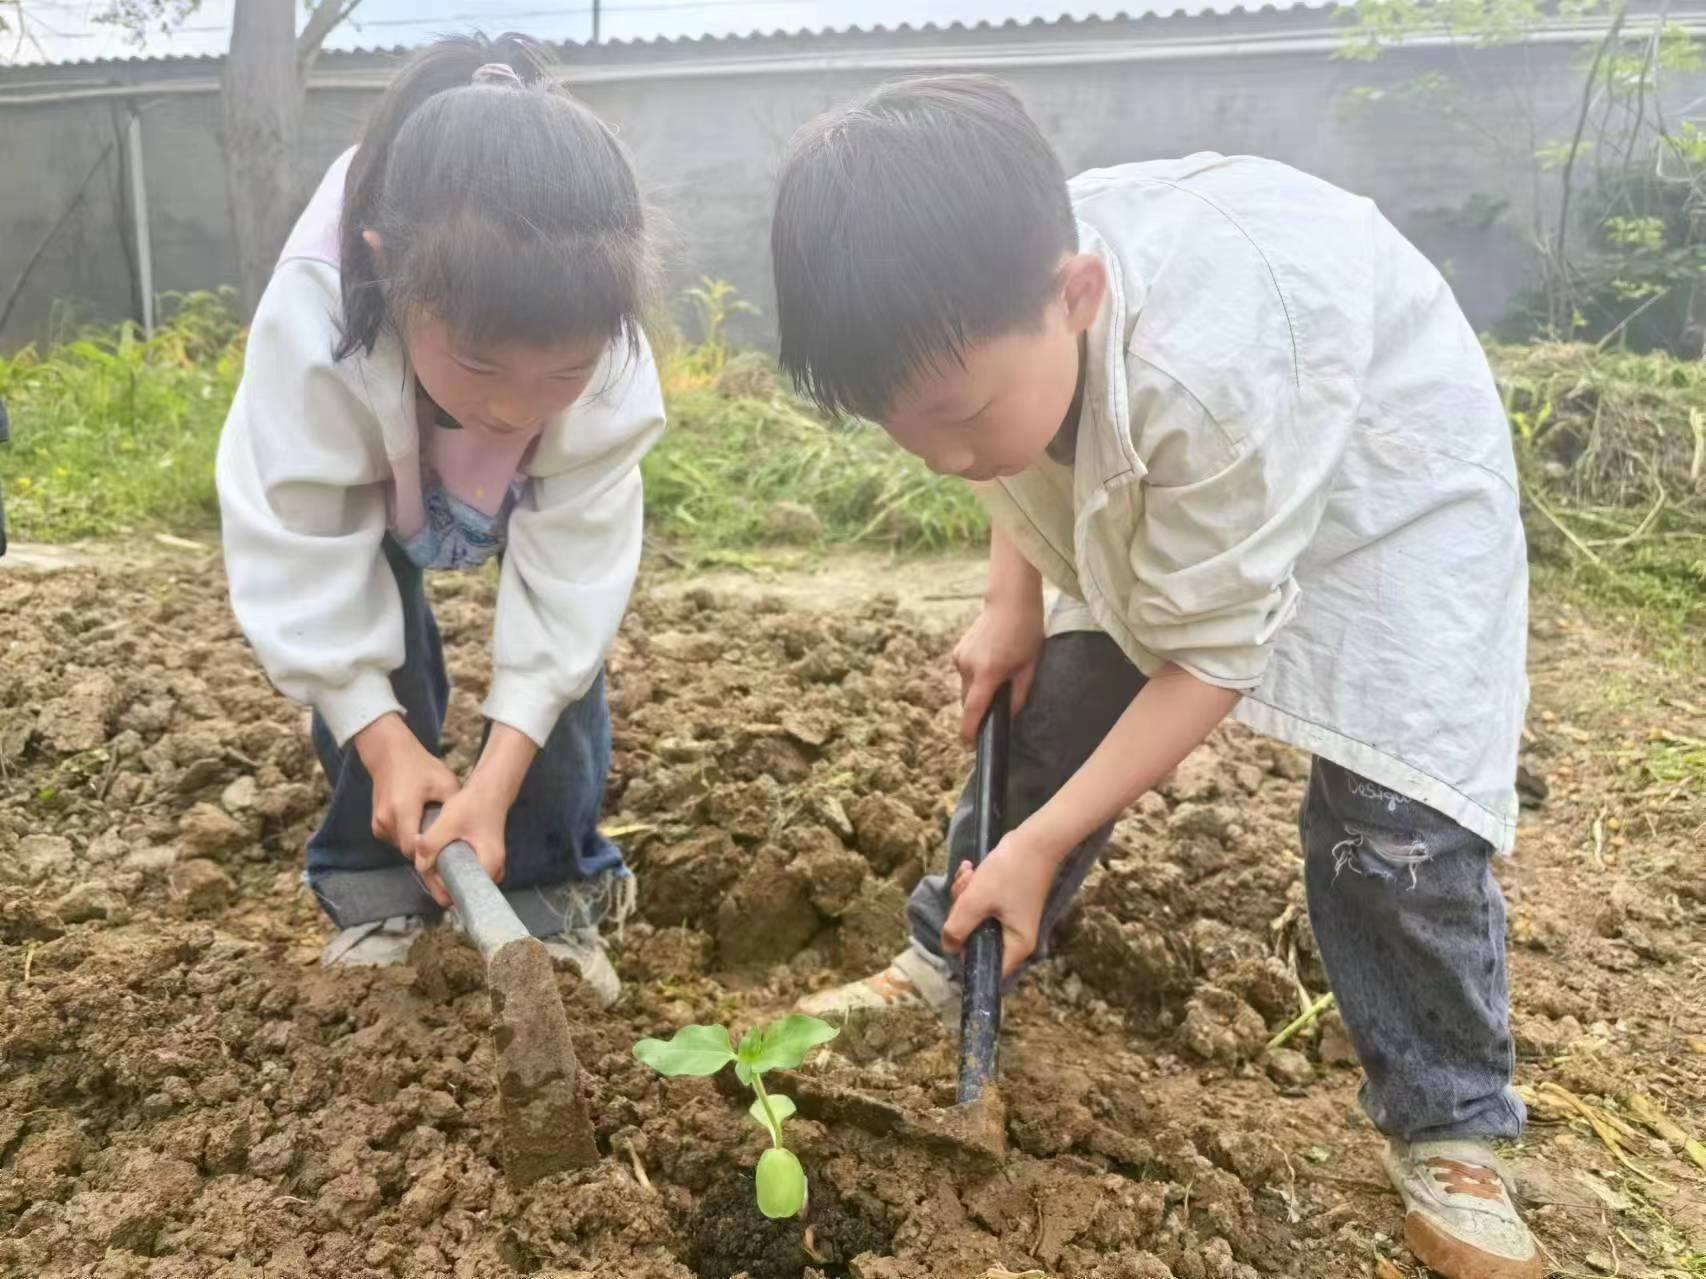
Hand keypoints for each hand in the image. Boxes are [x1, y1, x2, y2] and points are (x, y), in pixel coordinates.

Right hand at [354, 713, 458, 863]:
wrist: (390, 755)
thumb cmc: (420, 766)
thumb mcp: (445, 782)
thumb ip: (454, 808)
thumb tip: (465, 833)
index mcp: (403, 808)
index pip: (414, 848)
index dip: (431, 855)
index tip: (447, 855)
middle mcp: (386, 819)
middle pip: (408, 850)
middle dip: (426, 851)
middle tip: (446, 847)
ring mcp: (378, 823)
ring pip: (401, 847)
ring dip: (416, 844)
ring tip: (434, 833)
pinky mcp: (377, 825)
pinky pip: (395, 840)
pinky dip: (408, 837)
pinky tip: (420, 826)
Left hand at [413, 722, 537, 907]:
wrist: (491, 789)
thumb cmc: (474, 804)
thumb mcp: (448, 821)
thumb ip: (431, 844)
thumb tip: (419, 865)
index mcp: (489, 864)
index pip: (465, 893)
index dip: (445, 888)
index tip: (431, 874)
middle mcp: (494, 870)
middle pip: (464, 889)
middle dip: (442, 881)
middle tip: (427, 865)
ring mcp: (490, 866)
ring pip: (464, 880)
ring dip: (446, 873)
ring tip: (432, 858)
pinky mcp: (484, 860)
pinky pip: (466, 872)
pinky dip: (452, 866)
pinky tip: (440, 854)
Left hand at [940, 828, 1064, 979]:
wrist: (1035, 839)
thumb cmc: (1009, 872)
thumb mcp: (977, 900)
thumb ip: (958, 928)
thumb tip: (948, 948)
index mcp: (1016, 946)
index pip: (987, 969)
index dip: (966, 955)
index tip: (955, 933)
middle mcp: (1016, 938)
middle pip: (976, 940)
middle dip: (962, 914)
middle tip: (964, 891)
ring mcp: (1011, 920)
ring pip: (975, 919)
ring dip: (965, 897)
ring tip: (968, 874)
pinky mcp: (1007, 904)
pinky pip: (982, 904)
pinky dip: (973, 889)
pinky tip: (970, 869)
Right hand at [952, 595, 1044, 744]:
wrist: (1010, 600)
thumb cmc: (1026, 632)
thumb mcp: (1030, 667)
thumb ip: (1019, 695)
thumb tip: (1010, 717)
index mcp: (988, 672)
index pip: (973, 710)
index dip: (970, 731)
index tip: (970, 746)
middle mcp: (968, 666)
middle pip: (968, 701)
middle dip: (980, 708)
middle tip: (999, 705)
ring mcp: (960, 657)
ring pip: (966, 688)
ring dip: (979, 691)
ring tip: (1000, 676)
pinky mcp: (957, 651)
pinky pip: (965, 674)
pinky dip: (976, 677)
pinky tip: (992, 663)